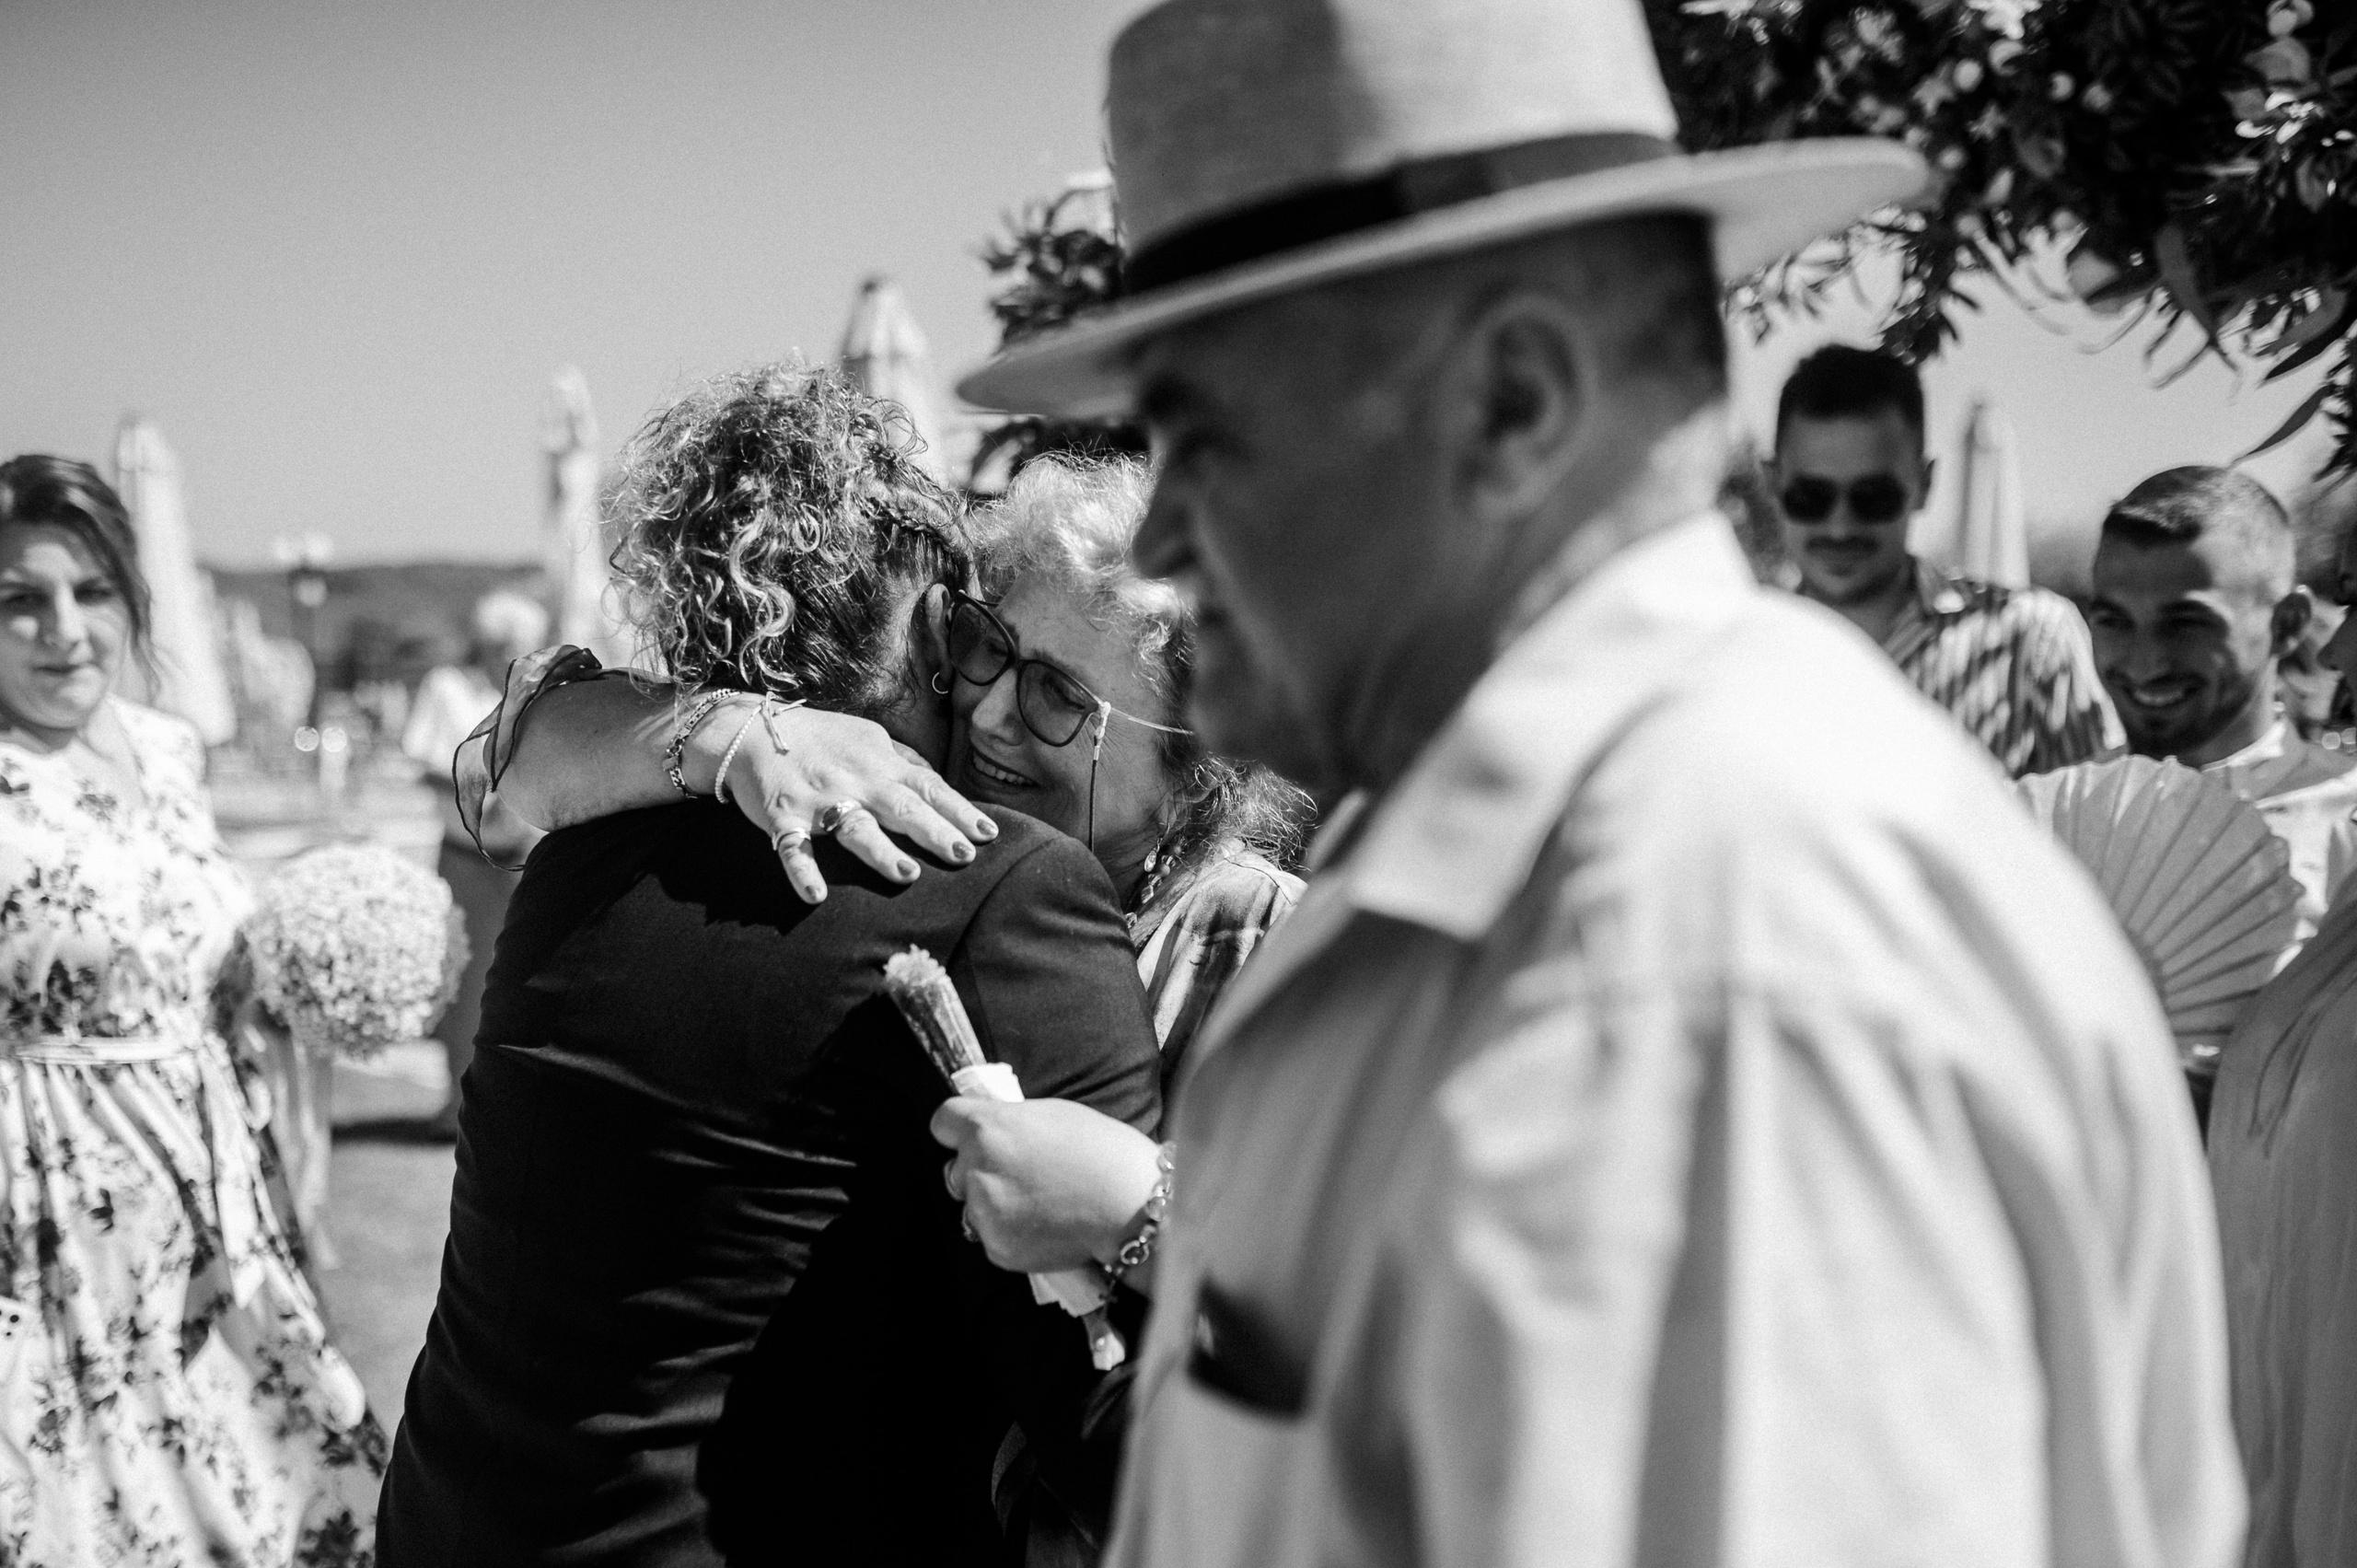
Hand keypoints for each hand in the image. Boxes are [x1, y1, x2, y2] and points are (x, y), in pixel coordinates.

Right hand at [713, 705, 997, 902]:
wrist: (749, 730)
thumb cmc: (818, 739)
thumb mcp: (867, 739)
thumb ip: (904, 763)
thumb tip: (940, 784)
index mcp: (880, 763)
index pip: (929, 787)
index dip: (959, 811)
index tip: (989, 834)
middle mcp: (855, 780)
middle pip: (901, 806)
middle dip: (934, 831)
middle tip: (964, 855)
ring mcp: (818, 798)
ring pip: (853, 826)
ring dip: (879, 851)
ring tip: (907, 875)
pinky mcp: (781, 815)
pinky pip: (792, 846)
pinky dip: (802, 870)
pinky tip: (815, 895)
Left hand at [931, 1097, 1163, 1274]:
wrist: (1128, 1205)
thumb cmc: (1102, 1150)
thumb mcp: (1053, 1115)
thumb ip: (1012, 1125)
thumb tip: (997, 1134)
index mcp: (986, 1128)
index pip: (942, 1122)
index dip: (957, 1131)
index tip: (973, 1137)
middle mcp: (975, 1169)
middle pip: (956, 1171)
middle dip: (980, 1173)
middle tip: (1023, 1177)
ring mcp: (983, 1212)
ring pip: (973, 1208)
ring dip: (996, 1207)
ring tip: (1041, 1206)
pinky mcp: (997, 1248)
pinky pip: (993, 1238)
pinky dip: (1013, 1235)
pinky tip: (1047, 1228)